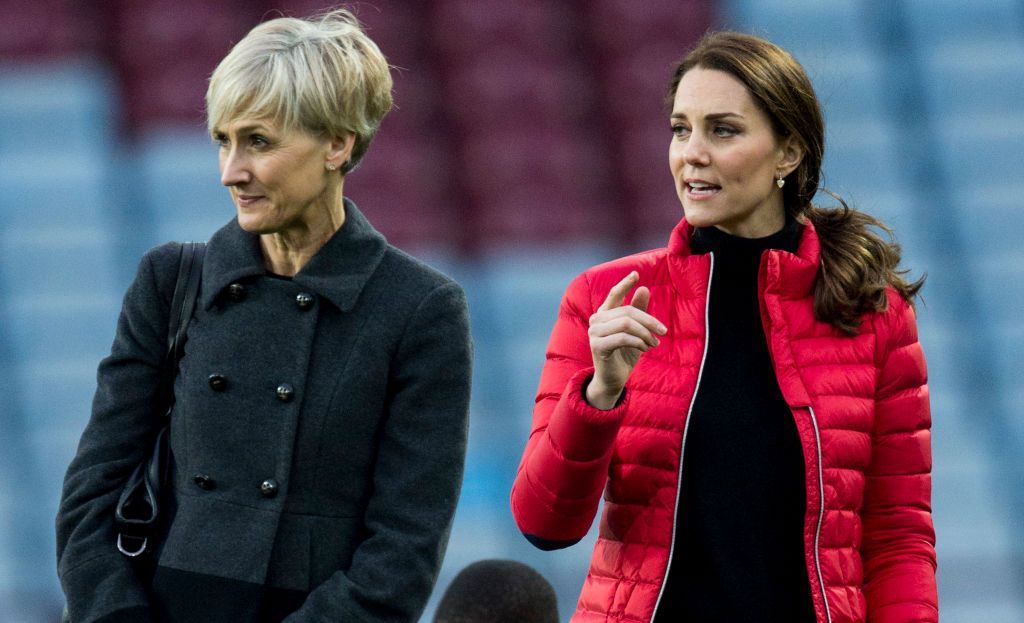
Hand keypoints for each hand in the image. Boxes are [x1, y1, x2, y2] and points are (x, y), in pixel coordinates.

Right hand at [586, 271, 665, 409]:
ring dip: (645, 333)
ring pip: (626, 323)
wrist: (613, 380)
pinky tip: (645, 349)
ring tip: (654, 343)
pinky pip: (623, 338)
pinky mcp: (597, 346)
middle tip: (663, 331)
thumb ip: (639, 311)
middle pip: (627, 312)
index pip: (614, 294)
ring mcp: (594, 333)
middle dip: (649, 320)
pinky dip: (638, 342)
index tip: (636, 274)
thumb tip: (644, 289)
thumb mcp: (636, 332)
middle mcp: (596, 321)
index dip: (625, 284)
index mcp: (604, 314)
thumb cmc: (624, 354)